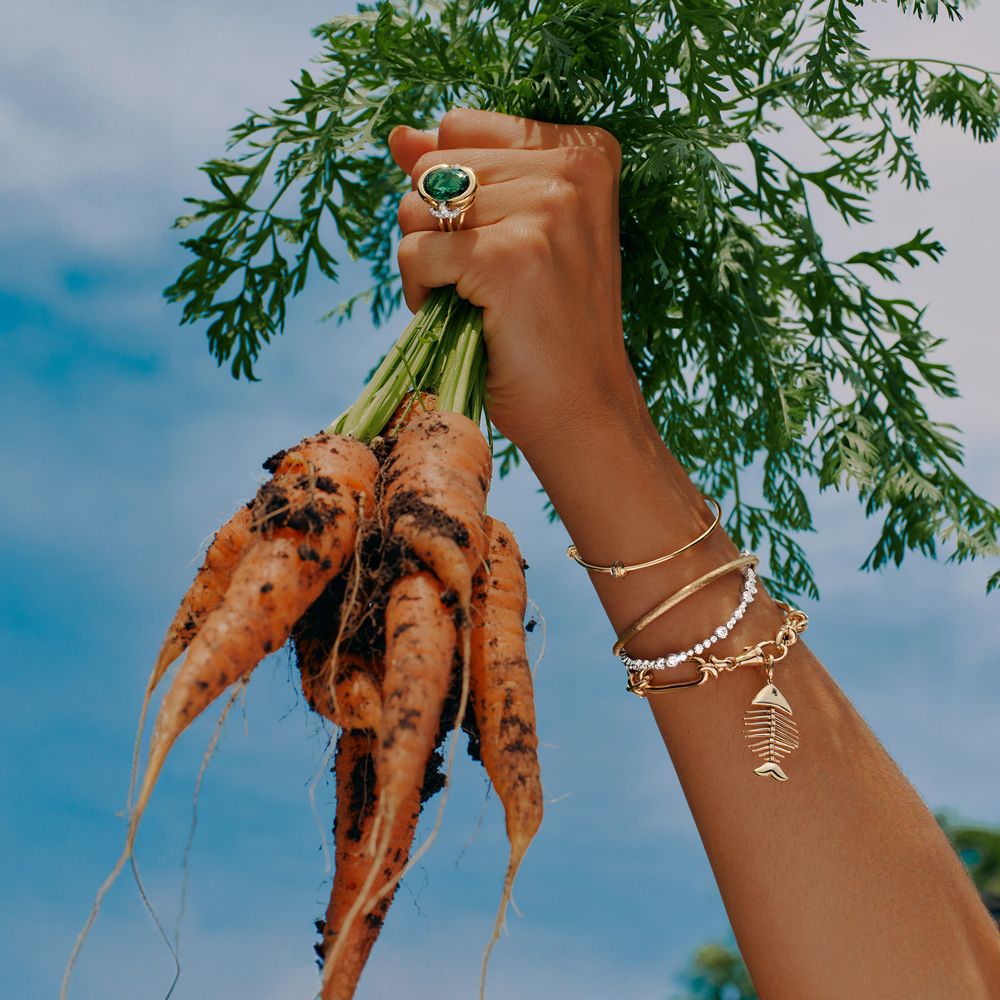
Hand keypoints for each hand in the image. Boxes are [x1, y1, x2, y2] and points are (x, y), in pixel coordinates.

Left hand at [388, 107, 635, 452]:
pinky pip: (415, 253)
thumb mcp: (516, 231)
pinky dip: (421, 293)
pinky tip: (463, 319)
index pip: (460, 128)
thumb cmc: (549, 326)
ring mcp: (547, 209)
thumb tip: (400, 134)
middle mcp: (574, 168)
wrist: (584, 407)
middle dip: (435, 229)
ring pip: (416, 207)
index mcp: (586, 151)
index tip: (498, 243)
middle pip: (433, 167)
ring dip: (427, 264)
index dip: (454, 194)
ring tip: (476, 301)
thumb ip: (461, 171)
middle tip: (485, 281)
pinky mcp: (510, 256)